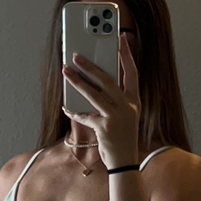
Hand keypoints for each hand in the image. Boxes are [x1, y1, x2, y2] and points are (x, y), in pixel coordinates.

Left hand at [61, 32, 140, 169]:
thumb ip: (114, 99)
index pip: (132, 72)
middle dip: (90, 65)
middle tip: (76, 54)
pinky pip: (85, 116)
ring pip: (94, 94)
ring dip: (77, 81)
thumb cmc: (122, 138)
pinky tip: (65, 106)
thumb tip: (94, 81)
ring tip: (65, 71)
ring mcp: (117, 117)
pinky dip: (74, 111)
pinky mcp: (104, 128)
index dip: (127, 54)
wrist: (124, 163)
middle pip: (108, 80)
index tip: (121, 37)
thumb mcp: (124, 116)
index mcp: (134, 101)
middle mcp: (128, 107)